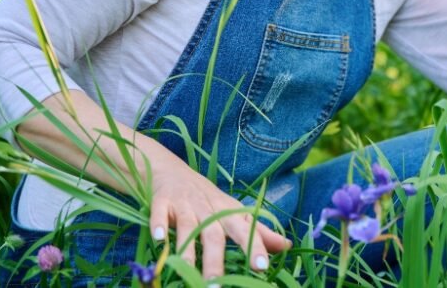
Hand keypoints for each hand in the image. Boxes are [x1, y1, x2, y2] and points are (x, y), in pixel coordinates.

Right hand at [150, 162, 291, 280]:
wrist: (172, 171)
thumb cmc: (209, 199)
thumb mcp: (234, 212)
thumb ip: (258, 231)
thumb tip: (288, 246)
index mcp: (228, 212)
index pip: (245, 230)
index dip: (255, 247)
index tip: (262, 267)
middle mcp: (208, 209)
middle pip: (214, 234)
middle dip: (216, 260)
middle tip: (217, 286)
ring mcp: (185, 205)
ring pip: (188, 228)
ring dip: (187, 250)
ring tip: (187, 273)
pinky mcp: (162, 202)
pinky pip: (159, 213)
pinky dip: (158, 225)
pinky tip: (159, 241)